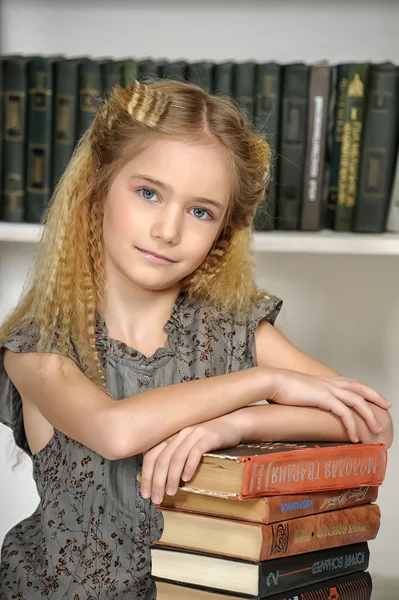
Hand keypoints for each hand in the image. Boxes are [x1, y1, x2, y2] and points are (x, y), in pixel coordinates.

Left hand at [140, 412, 242, 504]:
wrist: (233, 423)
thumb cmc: (210, 437)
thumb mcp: (189, 444)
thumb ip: (176, 454)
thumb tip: (161, 479)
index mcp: (172, 435)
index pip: (151, 455)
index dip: (146, 475)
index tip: (145, 493)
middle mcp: (179, 433)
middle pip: (161, 458)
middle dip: (156, 481)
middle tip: (155, 499)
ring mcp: (193, 433)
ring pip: (176, 457)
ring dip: (171, 477)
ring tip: (171, 492)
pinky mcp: (208, 436)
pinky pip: (195, 452)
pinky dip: (189, 466)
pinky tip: (186, 478)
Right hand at [267, 368, 390, 442]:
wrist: (271, 381)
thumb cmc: (279, 388)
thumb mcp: (298, 392)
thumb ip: (306, 397)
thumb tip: (305, 406)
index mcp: (324, 380)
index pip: (351, 382)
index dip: (364, 389)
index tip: (374, 396)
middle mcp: (329, 382)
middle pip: (360, 388)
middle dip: (375, 396)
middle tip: (387, 406)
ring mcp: (327, 389)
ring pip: (357, 401)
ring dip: (369, 416)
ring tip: (376, 430)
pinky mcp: (323, 397)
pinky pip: (344, 413)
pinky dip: (352, 426)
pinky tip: (354, 437)